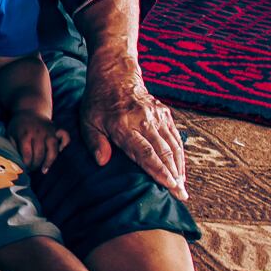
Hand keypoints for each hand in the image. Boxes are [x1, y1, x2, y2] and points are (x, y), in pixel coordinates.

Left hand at [11, 106, 66, 173]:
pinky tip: (59, 152)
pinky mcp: (57, 129)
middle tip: (33, 169)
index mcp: (24, 134)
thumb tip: (16, 162)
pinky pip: (65, 137)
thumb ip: (13, 146)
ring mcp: (49, 131)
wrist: (29, 109)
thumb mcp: (10, 134)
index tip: (25, 167)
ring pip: (53, 150)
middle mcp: (38, 133)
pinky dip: (64, 145)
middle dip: (36, 165)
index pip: (27, 154)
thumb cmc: (18, 125)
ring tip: (44, 170)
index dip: (27, 163)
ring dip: (49, 162)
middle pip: (40, 154)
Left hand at [77, 63, 187, 198]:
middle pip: (163, 151)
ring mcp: (157, 116)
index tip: (169, 186)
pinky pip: (175, 136)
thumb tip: (102, 162)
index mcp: (124, 124)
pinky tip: (180, 168)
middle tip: (181, 195)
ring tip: (182, 186)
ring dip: (179, 166)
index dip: (158, 170)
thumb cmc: (98, 102)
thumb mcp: (88, 121)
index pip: (145, 152)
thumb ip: (94, 142)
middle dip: (174, 175)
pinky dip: (179, 153)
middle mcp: (144, 120)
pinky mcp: (165, 113)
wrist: (115, 75)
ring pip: (173, 145)